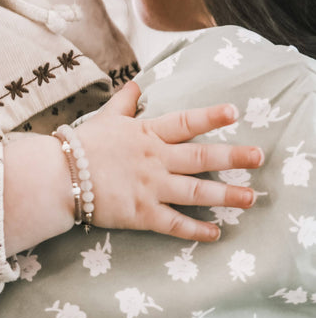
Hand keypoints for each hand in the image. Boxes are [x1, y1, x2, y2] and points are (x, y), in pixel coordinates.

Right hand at [75, 81, 263, 241]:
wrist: (58, 176)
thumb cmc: (80, 146)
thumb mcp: (105, 118)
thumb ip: (124, 104)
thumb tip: (136, 84)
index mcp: (146, 134)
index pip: (185, 122)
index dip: (210, 116)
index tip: (234, 112)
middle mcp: (155, 159)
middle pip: (201, 156)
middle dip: (233, 157)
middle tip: (259, 157)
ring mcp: (150, 187)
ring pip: (196, 191)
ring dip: (226, 195)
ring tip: (251, 198)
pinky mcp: (141, 213)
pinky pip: (175, 223)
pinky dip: (196, 229)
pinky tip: (216, 233)